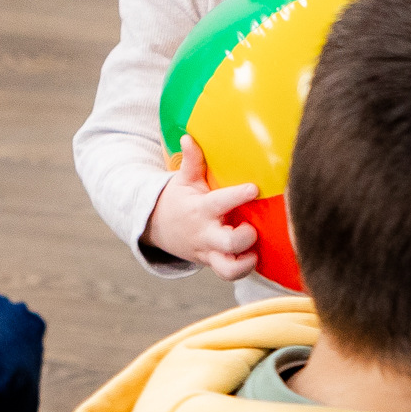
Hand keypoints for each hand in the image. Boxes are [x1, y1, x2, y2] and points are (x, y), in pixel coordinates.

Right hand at [143, 136, 260, 278]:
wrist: (157, 228)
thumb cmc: (179, 200)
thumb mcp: (183, 180)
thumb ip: (192, 161)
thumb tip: (188, 137)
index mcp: (201, 209)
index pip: (219, 203)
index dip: (238, 196)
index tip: (253, 188)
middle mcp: (206, 233)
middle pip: (229, 242)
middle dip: (245, 236)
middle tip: (252, 227)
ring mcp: (210, 251)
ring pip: (228, 269)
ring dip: (245, 261)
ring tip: (253, 248)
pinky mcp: (214, 263)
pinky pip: (230, 274)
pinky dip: (244, 269)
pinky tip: (254, 255)